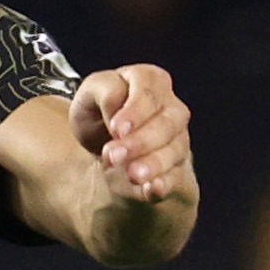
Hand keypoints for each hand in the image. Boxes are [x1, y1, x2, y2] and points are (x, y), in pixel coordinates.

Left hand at [69, 64, 192, 208]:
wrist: (102, 137)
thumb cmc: (99, 108)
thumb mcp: (91, 91)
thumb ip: (104, 91)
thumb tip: (115, 111)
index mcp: (150, 80)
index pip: (148, 93)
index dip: (135, 111)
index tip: (116, 128)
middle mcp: (170, 107)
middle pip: (166, 123)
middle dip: (141, 141)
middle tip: (113, 155)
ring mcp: (177, 137)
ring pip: (176, 149)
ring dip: (154, 163)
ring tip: (132, 175)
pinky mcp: (175, 165)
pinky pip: (177, 175)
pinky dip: (166, 183)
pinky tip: (153, 189)